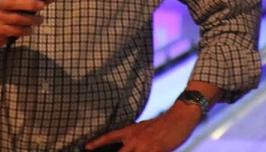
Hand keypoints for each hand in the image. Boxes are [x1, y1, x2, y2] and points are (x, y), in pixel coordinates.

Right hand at [0, 0, 57, 72]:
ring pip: (16, 18)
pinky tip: (30, 29)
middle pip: (10, 2)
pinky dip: (25, 30)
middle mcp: (0, 2)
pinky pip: (14, 30)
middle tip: (42, 6)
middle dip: (28, 5)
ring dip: (31, 20)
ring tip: (40, 20)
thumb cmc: (13, 9)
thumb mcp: (24, 0)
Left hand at [85, 101, 202, 151]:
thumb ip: (135, 137)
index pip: (110, 136)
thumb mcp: (145, 128)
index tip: (86, 147)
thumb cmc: (163, 125)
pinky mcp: (156, 149)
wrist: (180, 116)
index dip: (97, 142)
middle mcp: (135, 138)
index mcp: (131, 131)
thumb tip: (128, 144)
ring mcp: (145, 144)